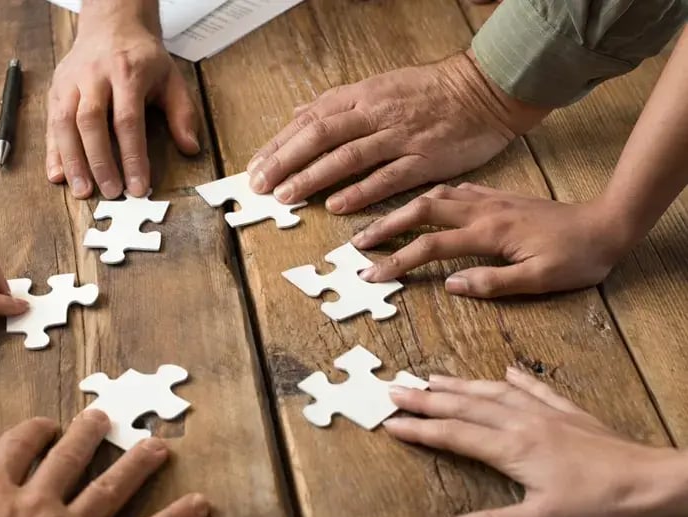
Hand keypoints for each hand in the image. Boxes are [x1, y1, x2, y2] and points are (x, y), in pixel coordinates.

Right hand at [0, 412, 209, 516]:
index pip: (16, 446)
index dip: (31, 431)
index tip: (42, 425)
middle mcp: (35, 503)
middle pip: (68, 456)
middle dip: (89, 433)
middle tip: (106, 416)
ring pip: (110, 486)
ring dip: (137, 463)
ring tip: (158, 445)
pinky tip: (200, 506)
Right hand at [46, 3, 199, 199]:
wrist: (111, 24)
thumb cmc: (142, 57)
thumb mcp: (171, 78)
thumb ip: (182, 113)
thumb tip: (190, 148)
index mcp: (127, 72)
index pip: (128, 120)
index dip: (132, 156)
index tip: (138, 186)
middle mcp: (94, 76)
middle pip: (91, 122)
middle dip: (100, 161)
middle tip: (110, 192)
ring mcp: (71, 82)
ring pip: (64, 123)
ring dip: (72, 161)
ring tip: (82, 190)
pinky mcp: (56, 89)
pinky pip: (50, 123)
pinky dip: (52, 152)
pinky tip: (57, 175)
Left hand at [246, 52, 547, 213]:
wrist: (484, 91)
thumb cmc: (430, 91)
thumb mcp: (379, 86)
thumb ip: (339, 103)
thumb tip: (300, 114)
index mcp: (363, 96)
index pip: (311, 120)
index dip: (280, 144)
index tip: (256, 166)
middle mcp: (376, 114)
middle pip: (320, 136)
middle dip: (285, 161)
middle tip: (261, 185)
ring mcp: (400, 137)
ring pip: (348, 156)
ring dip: (313, 177)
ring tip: (287, 196)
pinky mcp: (425, 159)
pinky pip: (388, 177)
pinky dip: (361, 191)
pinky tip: (337, 205)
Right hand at [352, 183, 633, 297]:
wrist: (608, 224)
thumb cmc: (577, 258)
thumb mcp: (539, 280)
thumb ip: (493, 283)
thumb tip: (450, 285)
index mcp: (489, 233)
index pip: (431, 247)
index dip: (398, 261)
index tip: (371, 274)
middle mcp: (483, 210)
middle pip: (422, 211)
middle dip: (386, 226)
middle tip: (359, 243)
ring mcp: (490, 200)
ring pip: (435, 195)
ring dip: (404, 209)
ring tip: (381, 223)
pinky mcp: (499, 197)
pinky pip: (456, 190)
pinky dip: (432, 196)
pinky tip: (425, 204)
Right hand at [384, 368, 684, 516]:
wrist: (652, 481)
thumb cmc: (596, 504)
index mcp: (510, 446)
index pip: (453, 435)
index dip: (420, 429)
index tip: (390, 422)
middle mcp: (521, 422)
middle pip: (465, 407)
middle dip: (428, 399)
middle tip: (396, 389)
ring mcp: (546, 413)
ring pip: (493, 393)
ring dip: (460, 385)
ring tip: (433, 377)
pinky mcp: (568, 413)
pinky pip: (535, 389)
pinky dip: (517, 379)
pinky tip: (506, 372)